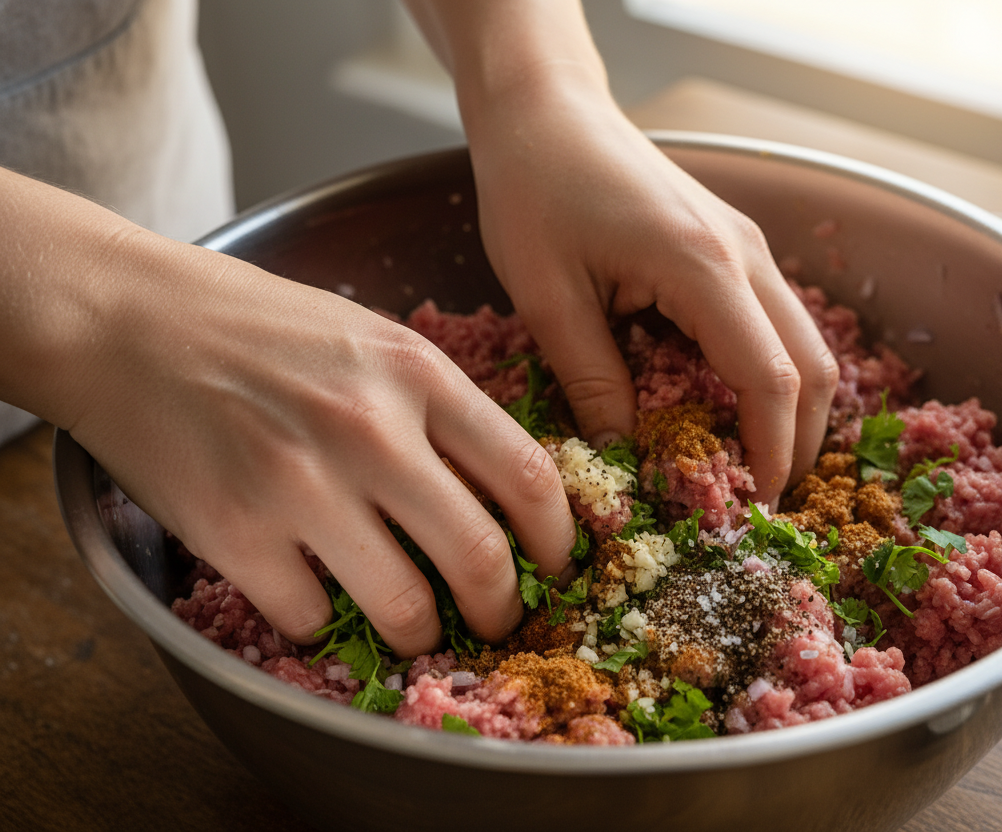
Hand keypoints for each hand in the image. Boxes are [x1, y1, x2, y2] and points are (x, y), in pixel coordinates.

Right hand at [0, 169, 576, 655]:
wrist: (130, 321)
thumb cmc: (258, 328)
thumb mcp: (373, 339)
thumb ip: (438, 407)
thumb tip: (502, 491)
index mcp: (416, 374)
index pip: (528, 476)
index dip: (558, 540)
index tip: (556, 566)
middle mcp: (370, 430)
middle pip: (481, 558)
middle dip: (502, 610)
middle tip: (496, 620)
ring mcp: (302, 486)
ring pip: (405, 608)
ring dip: (421, 633)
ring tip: (414, 625)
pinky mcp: (236, 534)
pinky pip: (313, 618)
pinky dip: (324, 620)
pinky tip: (314, 591)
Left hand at [465, 79, 838, 506]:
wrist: (546, 111)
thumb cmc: (535, 190)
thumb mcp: (547, 296)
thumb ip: (592, 380)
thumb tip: (624, 459)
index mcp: (703, 266)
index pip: (771, 379)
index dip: (772, 452)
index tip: (754, 510)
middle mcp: (746, 255)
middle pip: (814, 366)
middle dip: (798, 442)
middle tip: (756, 500)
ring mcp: (748, 247)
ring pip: (805, 345)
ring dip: (790, 410)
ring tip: (745, 465)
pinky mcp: (734, 247)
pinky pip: (776, 324)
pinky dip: (770, 375)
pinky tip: (726, 408)